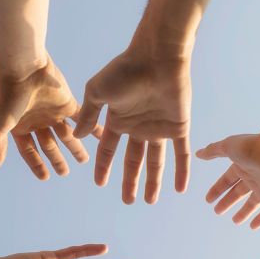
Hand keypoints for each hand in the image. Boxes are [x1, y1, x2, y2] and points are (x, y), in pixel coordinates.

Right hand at [0, 55, 90, 179]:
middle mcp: (36, 121)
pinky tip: (99, 137)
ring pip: (66, 134)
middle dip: (57, 159)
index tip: (46, 177)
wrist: (23, 68)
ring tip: (84, 160)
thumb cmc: (7, 97)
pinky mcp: (67, 103)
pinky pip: (82, 118)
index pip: (29, 151)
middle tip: (65, 172)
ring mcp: (52, 112)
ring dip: (75, 147)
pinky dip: (90, 128)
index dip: (37, 164)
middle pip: (49, 145)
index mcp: (19, 127)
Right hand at [73, 48, 191, 203]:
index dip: (104, 166)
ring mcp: (160, 127)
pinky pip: (182, 154)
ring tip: (149, 201)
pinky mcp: (179, 126)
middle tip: (127, 201)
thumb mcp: (96, 92)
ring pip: (156, 162)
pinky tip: (181, 189)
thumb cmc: (124, 70)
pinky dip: (182, 171)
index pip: (109, 149)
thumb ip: (87, 115)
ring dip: (153, 182)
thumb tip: (77, 136)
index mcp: (119, 119)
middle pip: (133, 161)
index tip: (100, 183)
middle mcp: (139, 126)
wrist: (157, 57)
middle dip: (130, 181)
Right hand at [197, 114, 259, 228]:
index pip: (227, 180)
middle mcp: (253, 177)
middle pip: (238, 193)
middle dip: (227, 201)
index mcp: (242, 165)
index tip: (208, 199)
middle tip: (217, 211)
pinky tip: (253, 227)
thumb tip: (199, 153)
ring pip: (252, 203)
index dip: (217, 189)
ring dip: (243, 212)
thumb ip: (213, 150)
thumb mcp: (227, 146)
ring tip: (235, 221)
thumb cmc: (252, 147)